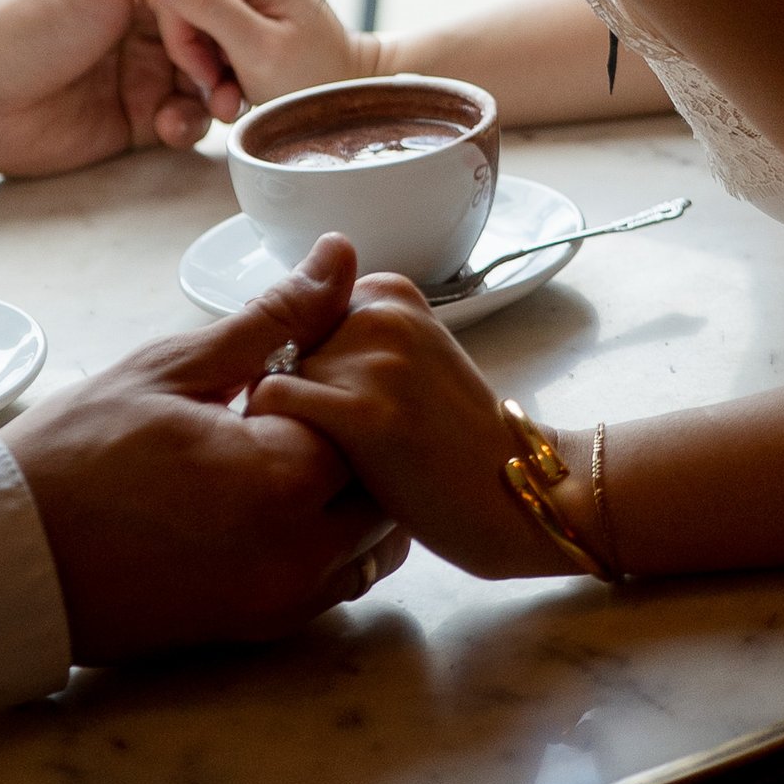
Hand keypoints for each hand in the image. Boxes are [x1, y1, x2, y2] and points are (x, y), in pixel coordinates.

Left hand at [0, 0, 262, 175]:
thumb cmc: (30, 15)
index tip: (253, 15)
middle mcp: (143, 19)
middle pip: (214, 33)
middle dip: (231, 54)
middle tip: (235, 74)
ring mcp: (140, 70)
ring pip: (206, 80)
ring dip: (217, 92)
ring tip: (215, 106)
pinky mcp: (135, 120)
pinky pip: (183, 121)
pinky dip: (188, 124)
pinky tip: (171, 127)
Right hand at [4, 237, 408, 661]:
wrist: (11, 559)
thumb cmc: (77, 452)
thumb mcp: (174, 367)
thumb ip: (273, 318)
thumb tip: (341, 256)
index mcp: (279, 478)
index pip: (368, 416)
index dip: (341, 375)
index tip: (294, 356)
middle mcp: (297, 552)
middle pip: (385, 485)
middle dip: (359, 438)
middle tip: (297, 400)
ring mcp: (282, 599)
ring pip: (372, 541)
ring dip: (352, 492)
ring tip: (288, 449)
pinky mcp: (263, 627)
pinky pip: (338, 580)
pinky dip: (330, 538)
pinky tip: (275, 496)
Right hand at [130, 0, 375, 124]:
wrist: (343, 91)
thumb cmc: (313, 79)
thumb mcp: (255, 48)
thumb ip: (203, 4)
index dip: (182, 39)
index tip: (212, 76)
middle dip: (195, 50)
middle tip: (224, 86)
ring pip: (186, 11)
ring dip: (204, 58)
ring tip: (234, 86)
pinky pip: (201, 16)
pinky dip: (213, 53)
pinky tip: (235, 74)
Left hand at [248, 278, 582, 579]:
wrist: (519, 491)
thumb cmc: (451, 441)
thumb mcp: (404, 362)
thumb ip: (345, 337)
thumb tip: (264, 341)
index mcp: (388, 292)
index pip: (295, 319)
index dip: (305, 372)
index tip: (348, 409)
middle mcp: (378, 309)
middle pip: (279, 346)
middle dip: (296, 396)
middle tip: (348, 442)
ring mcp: (374, 358)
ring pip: (271, 376)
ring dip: (286, 423)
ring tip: (344, 459)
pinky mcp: (364, 412)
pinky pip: (272, 404)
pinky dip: (276, 439)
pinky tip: (325, 470)